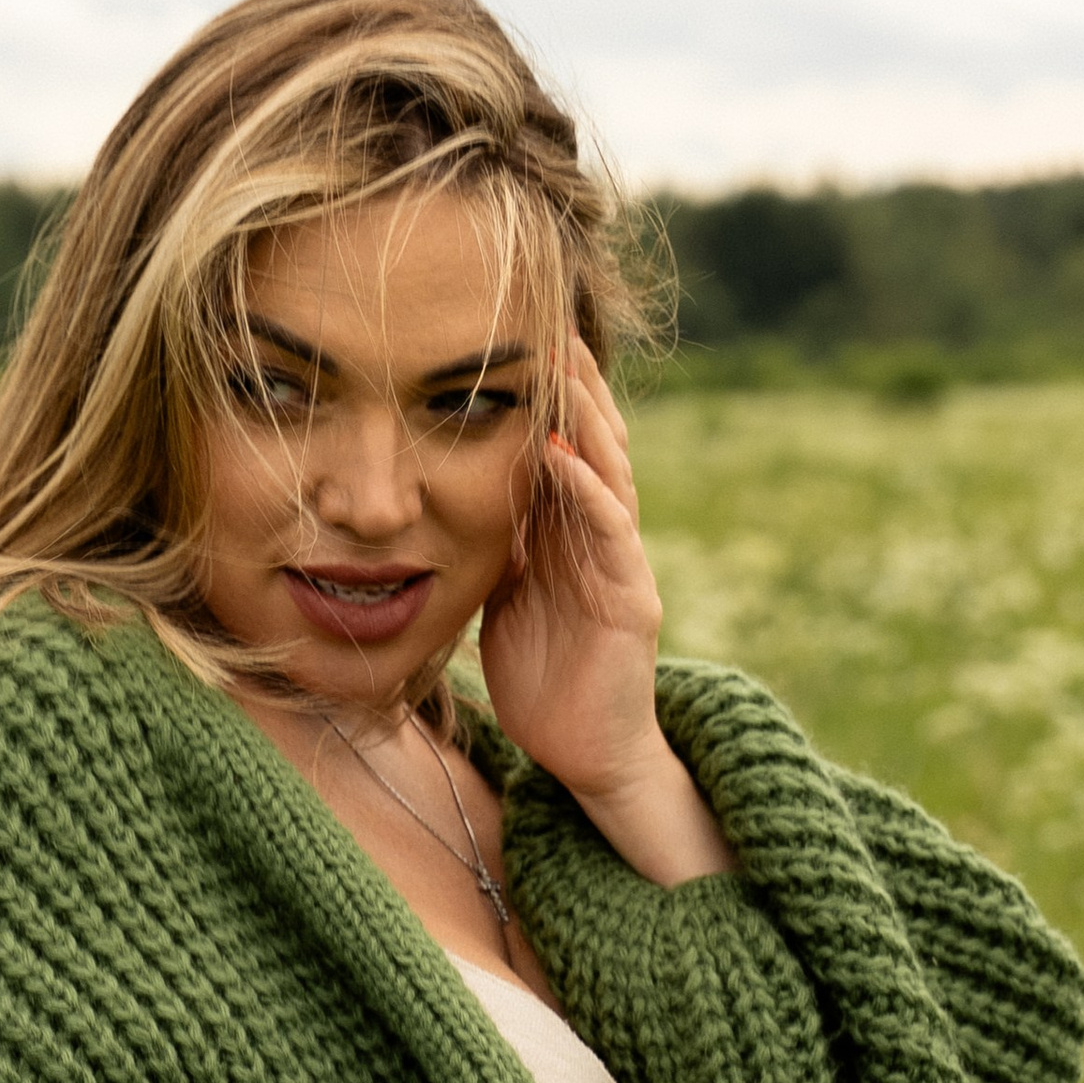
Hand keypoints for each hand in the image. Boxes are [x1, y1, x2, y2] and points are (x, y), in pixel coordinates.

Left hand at [478, 347, 729, 885]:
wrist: (585, 757)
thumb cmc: (543, 683)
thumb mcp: (504, 601)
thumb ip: (494, 551)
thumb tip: (450, 506)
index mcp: (567, 539)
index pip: (559, 451)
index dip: (545, 400)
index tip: (514, 344)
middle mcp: (601, 541)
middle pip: (592, 447)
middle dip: (575, 388)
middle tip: (550, 325)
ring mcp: (622, 565)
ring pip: (610, 474)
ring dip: (589, 418)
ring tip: (567, 365)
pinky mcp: (633, 599)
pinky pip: (613, 532)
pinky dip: (589, 489)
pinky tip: (565, 454)